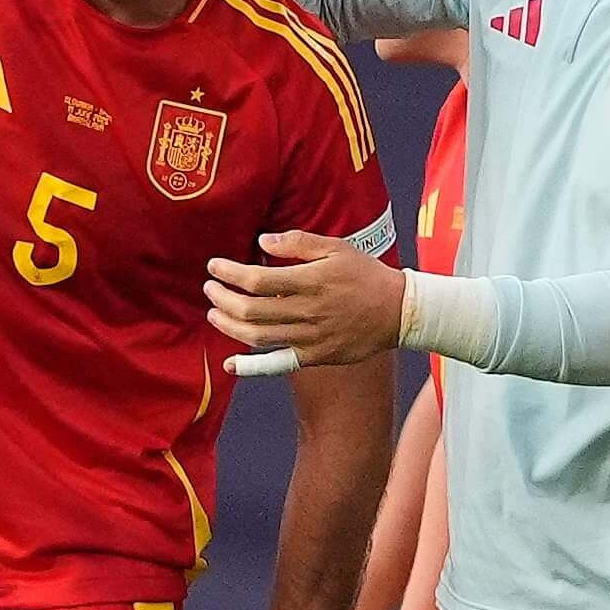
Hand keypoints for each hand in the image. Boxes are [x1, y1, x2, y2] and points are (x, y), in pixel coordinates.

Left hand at [209, 232, 404, 372]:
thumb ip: (298, 243)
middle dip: (222, 298)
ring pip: (257, 337)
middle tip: (209, 288)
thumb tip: (262, 242)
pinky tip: (231, 365)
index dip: (229, 273)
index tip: (215, 266)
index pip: (257, 280)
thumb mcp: (337, 248)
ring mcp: (311, 337)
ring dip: (228, 326)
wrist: (399, 311)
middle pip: (250, 310)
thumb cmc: (366, 275)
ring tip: (214, 314)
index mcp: (311, 281)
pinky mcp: (316, 356)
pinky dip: (252, 368)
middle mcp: (308, 311)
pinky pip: (278, 365)